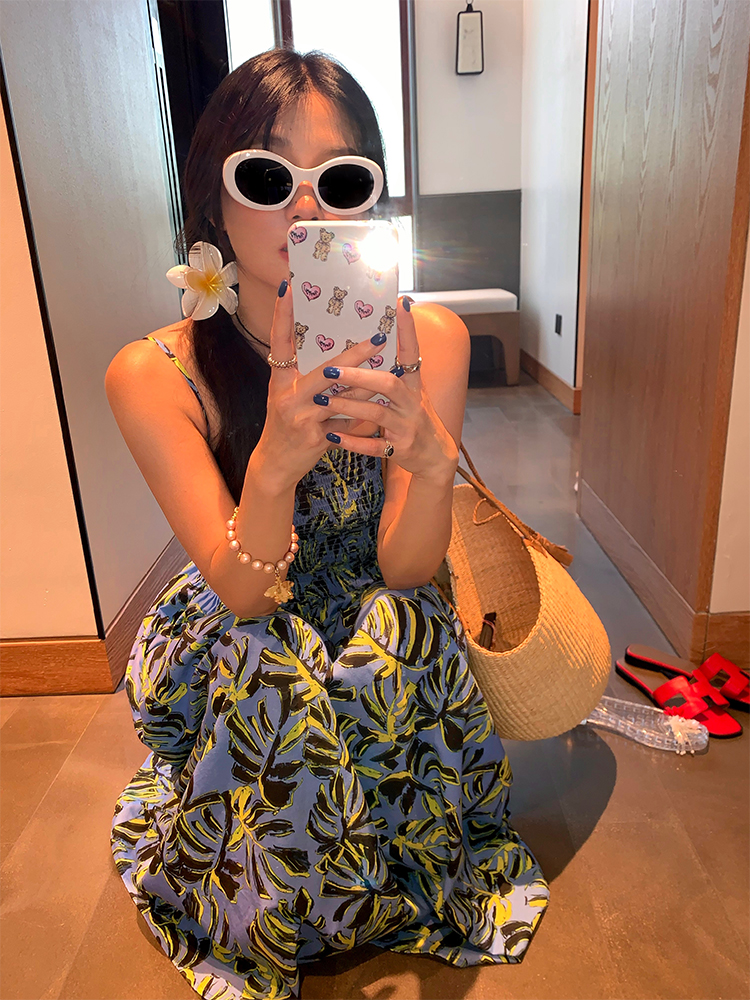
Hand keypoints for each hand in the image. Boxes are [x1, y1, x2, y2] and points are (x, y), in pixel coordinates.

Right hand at [252, 280, 390, 491]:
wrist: (275, 464)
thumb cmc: (287, 425)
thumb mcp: (289, 396)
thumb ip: (308, 376)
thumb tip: (339, 353)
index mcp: (280, 379)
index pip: (279, 340)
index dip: (282, 313)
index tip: (288, 286)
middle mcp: (287, 394)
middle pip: (327, 368)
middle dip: (356, 353)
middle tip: (380, 336)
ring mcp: (301, 416)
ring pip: (343, 395)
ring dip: (369, 383)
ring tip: (390, 367)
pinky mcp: (314, 436)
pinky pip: (347, 421)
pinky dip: (364, 415)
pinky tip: (381, 409)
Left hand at [310, 297, 459, 481]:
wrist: (435, 456)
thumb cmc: (415, 417)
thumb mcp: (411, 391)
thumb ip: (395, 369)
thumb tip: (377, 337)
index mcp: (414, 385)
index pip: (412, 352)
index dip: (408, 329)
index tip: (401, 304)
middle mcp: (413, 403)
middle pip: (389, 383)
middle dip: (360, 375)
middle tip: (331, 368)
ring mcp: (407, 427)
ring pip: (377, 412)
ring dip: (349, 405)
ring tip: (323, 399)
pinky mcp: (399, 449)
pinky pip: (373, 445)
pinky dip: (353, 440)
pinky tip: (333, 435)